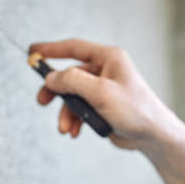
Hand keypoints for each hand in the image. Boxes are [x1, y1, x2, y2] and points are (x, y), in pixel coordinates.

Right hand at [29, 38, 179, 150]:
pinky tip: (75, 132)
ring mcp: (103, 90)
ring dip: (66, 114)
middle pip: (69, 76)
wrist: (153, 136)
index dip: (50, 49)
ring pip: (73, 97)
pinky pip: (80, 110)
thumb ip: (73, 81)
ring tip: (66, 129)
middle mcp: (105, 71)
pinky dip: (75, 121)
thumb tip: (51, 78)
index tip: (32, 52)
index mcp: (108, 58)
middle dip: (56, 92)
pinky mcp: (102, 107)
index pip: (73, 47)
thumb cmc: (135, 110)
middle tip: (42, 101)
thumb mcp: (100, 93)